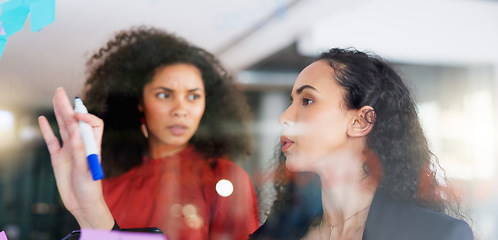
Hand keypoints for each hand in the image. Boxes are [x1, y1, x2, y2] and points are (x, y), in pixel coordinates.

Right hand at [38, 88, 113, 229]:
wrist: (82, 204)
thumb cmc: (90, 188)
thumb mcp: (86, 168)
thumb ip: (80, 150)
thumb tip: (76, 130)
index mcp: (92, 145)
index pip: (93, 124)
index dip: (85, 117)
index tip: (76, 117)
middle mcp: (81, 145)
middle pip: (74, 121)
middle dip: (67, 106)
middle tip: (60, 91)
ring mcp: (69, 151)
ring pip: (63, 127)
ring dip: (58, 113)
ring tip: (54, 98)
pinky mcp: (58, 159)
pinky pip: (52, 141)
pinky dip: (47, 130)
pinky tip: (43, 119)